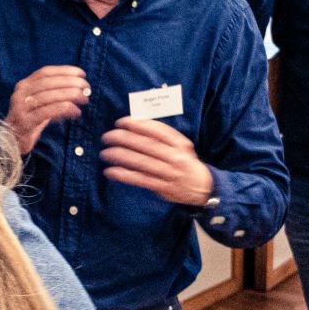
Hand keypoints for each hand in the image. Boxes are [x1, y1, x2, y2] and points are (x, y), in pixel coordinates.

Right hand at [5, 65, 92, 153]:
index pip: (45, 72)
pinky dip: (64, 110)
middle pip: (48, 82)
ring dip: (70, 95)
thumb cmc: (31, 120)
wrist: (12, 141)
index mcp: (24, 85)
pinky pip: (48, 112)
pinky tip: (76, 112)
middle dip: (70, 82)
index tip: (82, 73)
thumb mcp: (41, 103)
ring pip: (49, 96)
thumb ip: (54, 94)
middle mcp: (20, 93)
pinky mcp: (25, 122)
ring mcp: (21, 108)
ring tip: (84, 98)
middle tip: (86, 86)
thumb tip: (79, 88)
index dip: (64, 71)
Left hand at [100, 117, 215, 206]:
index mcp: (179, 143)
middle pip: (146, 145)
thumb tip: (137, 123)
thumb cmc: (185, 161)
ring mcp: (169, 173)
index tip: (121, 122)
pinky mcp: (163, 187)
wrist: (203, 186)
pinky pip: (140, 179)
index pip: (157, 130)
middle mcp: (175, 157)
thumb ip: (163, 136)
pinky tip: (111, 171)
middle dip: (124, 139)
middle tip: (107, 136)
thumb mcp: (180, 145)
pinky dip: (124, 175)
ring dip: (121, 157)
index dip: (137, 125)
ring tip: (105, 153)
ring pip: (141, 162)